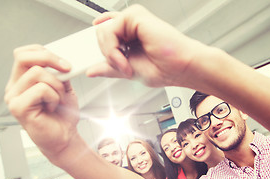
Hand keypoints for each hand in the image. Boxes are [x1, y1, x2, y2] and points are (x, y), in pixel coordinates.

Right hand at [4, 45, 79, 162]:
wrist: (65, 137)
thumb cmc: (63, 114)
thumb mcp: (63, 87)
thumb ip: (58, 73)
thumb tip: (61, 61)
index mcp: (21, 80)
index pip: (23, 53)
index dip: (42, 51)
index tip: (63, 62)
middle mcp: (13, 87)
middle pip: (23, 57)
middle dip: (49, 59)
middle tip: (67, 68)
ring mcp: (13, 97)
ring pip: (36, 73)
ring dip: (56, 85)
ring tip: (59, 99)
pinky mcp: (18, 108)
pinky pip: (40, 89)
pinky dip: (54, 96)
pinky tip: (53, 107)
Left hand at [86, 4, 206, 87]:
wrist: (182, 67)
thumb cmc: (165, 69)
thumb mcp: (129, 71)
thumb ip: (109, 67)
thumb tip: (91, 70)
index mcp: (130, 36)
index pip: (104, 35)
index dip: (97, 46)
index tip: (88, 61)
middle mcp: (130, 25)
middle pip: (100, 35)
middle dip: (107, 55)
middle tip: (123, 67)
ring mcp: (132, 19)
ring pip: (102, 33)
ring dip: (110, 54)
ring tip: (127, 66)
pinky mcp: (134, 16)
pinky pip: (109, 30)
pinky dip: (113, 49)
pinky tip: (126, 58)